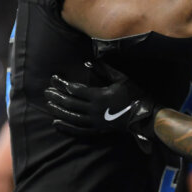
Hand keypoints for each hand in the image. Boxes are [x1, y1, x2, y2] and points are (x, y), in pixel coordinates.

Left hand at [44, 62, 159, 149]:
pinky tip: (56, 123)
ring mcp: (95, 122)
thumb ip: (104, 69)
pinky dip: (66, 127)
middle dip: (57, 97)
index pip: (75, 89)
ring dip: (58, 111)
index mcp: (99, 96)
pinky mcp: (98, 130)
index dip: (62, 84)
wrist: (144, 115)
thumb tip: (87, 62)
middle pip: (70, 103)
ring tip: (48, 105)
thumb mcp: (120, 78)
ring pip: (71, 117)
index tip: (54, 79)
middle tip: (47, 92)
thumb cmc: (134, 94)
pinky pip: (78, 130)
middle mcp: (94, 110)